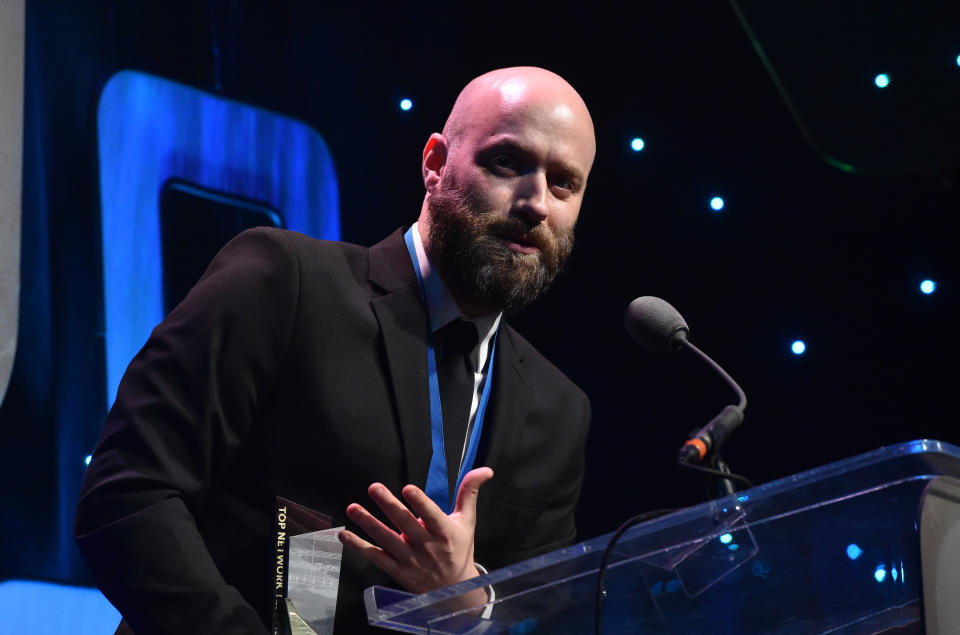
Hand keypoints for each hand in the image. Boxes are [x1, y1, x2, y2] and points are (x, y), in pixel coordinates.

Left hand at [338, 467, 493, 593]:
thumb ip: (469, 492)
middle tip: (374, 487)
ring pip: (386, 540)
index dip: (421, 503)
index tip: (409, 489)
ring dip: (368, 524)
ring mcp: (409, 560)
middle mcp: (426, 546)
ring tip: (353, 508)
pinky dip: (359, 547)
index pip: (432, 515)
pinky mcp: (396, 570)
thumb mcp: (467, 521)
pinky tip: (345, 534)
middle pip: (405, 524)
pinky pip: (375, 557)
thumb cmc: (459, 549)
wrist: (454, 590)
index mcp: (445, 533)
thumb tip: (485, 469)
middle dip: (389, 505)